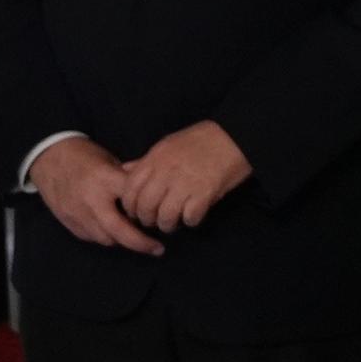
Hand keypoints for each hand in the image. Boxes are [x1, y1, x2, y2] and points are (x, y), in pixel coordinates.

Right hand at [28, 134, 164, 253]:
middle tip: (158, 249)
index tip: (164, 218)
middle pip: (120, 230)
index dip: (151, 210)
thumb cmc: (83, 156)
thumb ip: (129, 177)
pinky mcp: (69, 222)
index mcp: (105, 179)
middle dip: (141, 243)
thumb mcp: (110, 160)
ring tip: (135, 236)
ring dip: (122, 240)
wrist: (47, 157)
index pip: (134, 199)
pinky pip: (91, 238)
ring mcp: (78, 214)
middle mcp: (91, 200)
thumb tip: (154, 187)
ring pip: (106, 239)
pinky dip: (104, 237)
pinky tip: (112, 230)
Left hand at [117, 121, 255, 234]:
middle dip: (146, 219)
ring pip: (165, 216)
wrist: (235, 137)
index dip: (130, 205)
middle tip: (153, 221)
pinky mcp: (204, 194)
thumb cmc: (201, 139)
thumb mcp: (168, 143)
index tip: (135, 211)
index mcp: (155, 158)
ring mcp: (185, 183)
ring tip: (172, 223)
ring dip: (167, 224)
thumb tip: (126, 169)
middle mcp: (166, 171)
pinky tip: (192, 216)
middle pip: (145, 206)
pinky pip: (189, 218)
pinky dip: (190, 221)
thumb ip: (146, 160)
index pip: (130, 188)